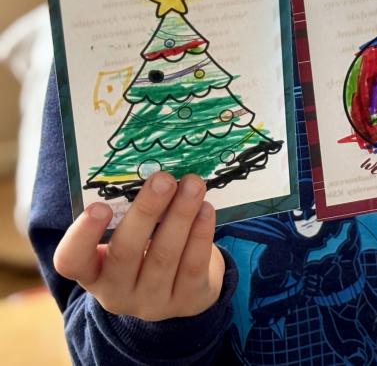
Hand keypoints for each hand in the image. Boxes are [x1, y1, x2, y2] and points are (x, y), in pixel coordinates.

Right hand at [53, 173, 223, 320]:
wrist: (182, 291)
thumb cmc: (148, 250)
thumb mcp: (129, 237)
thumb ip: (131, 213)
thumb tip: (154, 172)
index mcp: (92, 272)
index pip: (71, 261)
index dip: (81, 236)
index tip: (99, 206)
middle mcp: (116, 293)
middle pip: (125, 253)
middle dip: (146, 212)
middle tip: (163, 179)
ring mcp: (152, 302)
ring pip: (164, 257)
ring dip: (180, 216)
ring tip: (193, 184)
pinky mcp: (187, 301)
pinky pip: (193, 266)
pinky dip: (201, 234)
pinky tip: (206, 209)